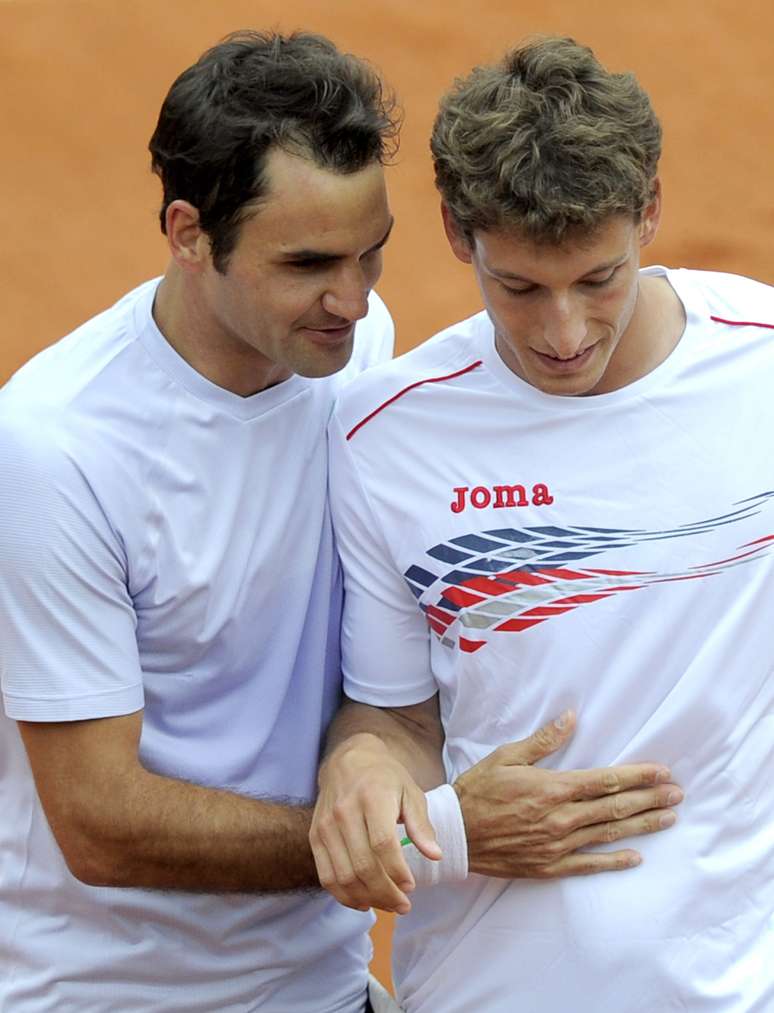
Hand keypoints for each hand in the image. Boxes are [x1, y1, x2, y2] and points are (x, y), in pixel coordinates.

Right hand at [310, 733, 441, 913]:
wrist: (348, 760)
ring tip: (388, 905)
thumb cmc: (386, 778)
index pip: (382, 844)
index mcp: (372, 797)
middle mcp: (344, 811)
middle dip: (385, 893)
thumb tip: (436, 855)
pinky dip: (344, 896)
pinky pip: (326, 876)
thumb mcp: (410, 792)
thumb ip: (421, 824)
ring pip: (343, 876)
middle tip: (403, 904)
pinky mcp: (315, 837)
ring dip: (367, 899)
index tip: (411, 887)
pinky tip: (363, 902)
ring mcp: (326, 825)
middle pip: (362, 865)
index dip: (397, 871)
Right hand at [454, 711, 682, 877]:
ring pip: (609, 833)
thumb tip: (570, 718)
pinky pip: (589, 865)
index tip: (662, 772)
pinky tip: (636, 858)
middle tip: (678, 794)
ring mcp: (558, 844)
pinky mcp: (550, 866)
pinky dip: (615, 862)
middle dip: (650, 799)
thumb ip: (543, 740)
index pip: (606, 779)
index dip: (638, 775)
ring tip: (668, 818)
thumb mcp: (507, 756)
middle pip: (615, 806)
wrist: (455, 833)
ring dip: (642, 825)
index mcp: (553, 787)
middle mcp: (561, 817)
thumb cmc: (479, 790)